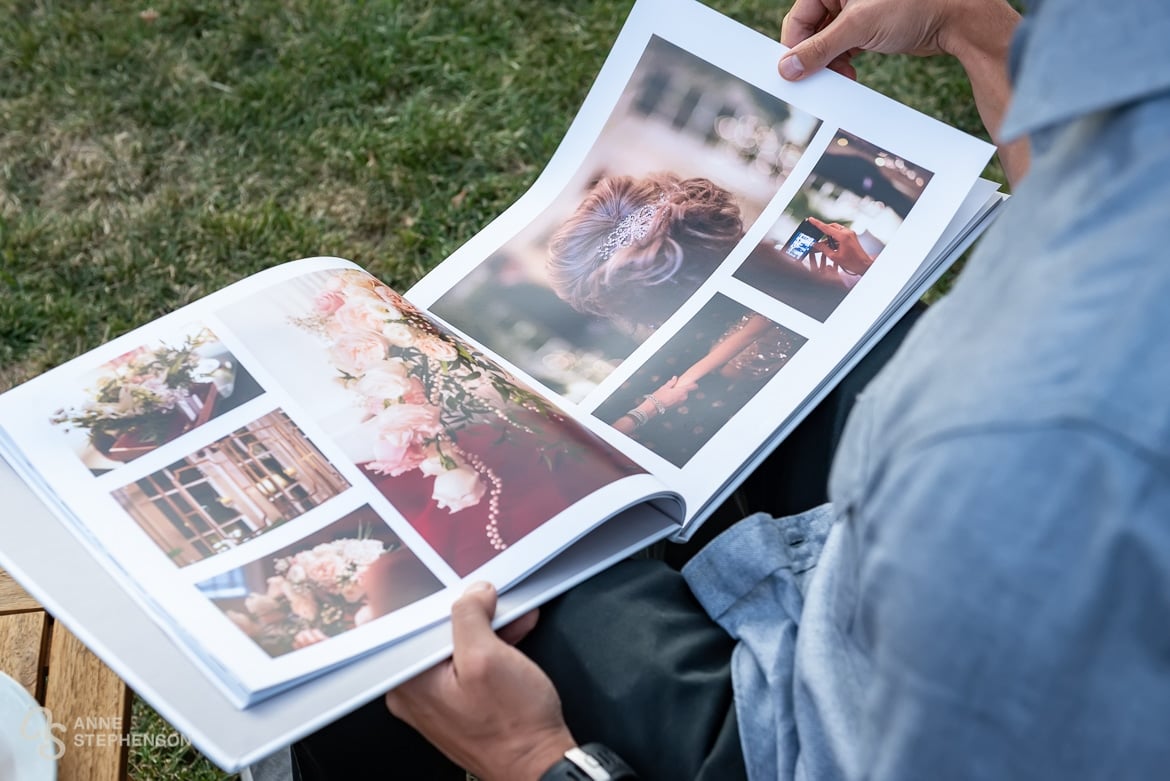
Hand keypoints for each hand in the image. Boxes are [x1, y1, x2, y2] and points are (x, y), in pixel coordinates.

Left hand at [385, 583, 574, 780]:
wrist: (539, 764)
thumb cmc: (514, 728)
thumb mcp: (490, 657)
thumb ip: (471, 616)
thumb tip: (472, 595)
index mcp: (410, 683)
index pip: (406, 625)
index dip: (437, 601)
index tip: (457, 592)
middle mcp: (414, 695)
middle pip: (432, 634)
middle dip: (466, 615)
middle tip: (490, 605)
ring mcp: (435, 702)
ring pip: (452, 648)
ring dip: (483, 630)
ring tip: (510, 622)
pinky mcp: (456, 706)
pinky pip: (465, 666)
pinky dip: (488, 649)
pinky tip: (511, 640)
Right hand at [649, 376, 696, 408]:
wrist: (655, 406)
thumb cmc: (659, 396)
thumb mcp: (665, 387)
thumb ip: (672, 382)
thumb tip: (675, 377)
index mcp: (681, 391)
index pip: (692, 387)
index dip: (694, 385)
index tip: (695, 384)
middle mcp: (682, 397)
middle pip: (686, 391)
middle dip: (683, 389)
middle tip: (676, 386)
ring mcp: (680, 402)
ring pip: (683, 396)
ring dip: (680, 393)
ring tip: (671, 392)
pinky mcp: (677, 405)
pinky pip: (680, 399)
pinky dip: (677, 397)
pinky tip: (670, 396)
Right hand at [778, 0, 1004, 80]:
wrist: (955, 19)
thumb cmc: (913, 6)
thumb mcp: (858, 26)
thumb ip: (820, 47)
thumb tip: (788, 67)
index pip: (799, 17)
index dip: (794, 46)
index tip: (792, 72)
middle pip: (811, 31)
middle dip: (814, 57)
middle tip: (815, 81)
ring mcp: (855, 13)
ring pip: (827, 43)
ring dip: (829, 64)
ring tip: (838, 78)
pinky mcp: (867, 29)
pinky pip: (843, 49)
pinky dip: (842, 64)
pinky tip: (848, 75)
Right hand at [807, 218, 872, 274]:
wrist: (864, 265)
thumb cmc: (852, 262)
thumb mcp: (834, 257)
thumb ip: (823, 249)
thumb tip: (816, 244)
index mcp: (843, 236)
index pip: (826, 228)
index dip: (817, 224)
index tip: (811, 219)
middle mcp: (847, 232)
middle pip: (832, 226)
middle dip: (823, 230)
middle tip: (816, 235)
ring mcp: (850, 234)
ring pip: (836, 230)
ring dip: (829, 236)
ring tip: (824, 245)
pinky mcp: (852, 237)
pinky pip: (840, 234)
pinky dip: (834, 238)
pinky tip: (831, 246)